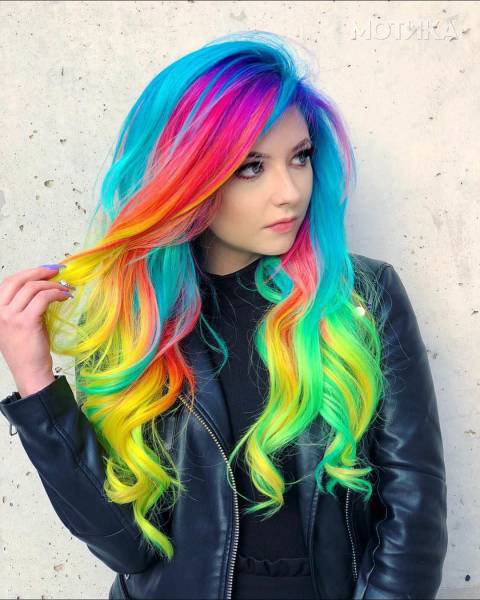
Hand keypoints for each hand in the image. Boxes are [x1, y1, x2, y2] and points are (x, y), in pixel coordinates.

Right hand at [0, 265, 73, 396]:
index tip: (47, 269)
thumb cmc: (28, 349)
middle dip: (41, 272)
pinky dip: (56, 294)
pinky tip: (65, 297)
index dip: (29, 272)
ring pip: (33, 288)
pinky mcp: (26, 322)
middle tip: (58, 272)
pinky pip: (43, 298)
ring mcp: (10, 317)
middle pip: (19, 280)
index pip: (9, 282)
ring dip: (53, 285)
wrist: (29, 371)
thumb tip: (45, 285)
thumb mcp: (21, 322)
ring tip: (66, 289)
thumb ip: (27, 304)